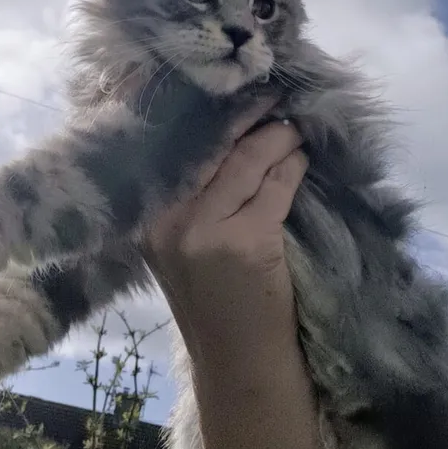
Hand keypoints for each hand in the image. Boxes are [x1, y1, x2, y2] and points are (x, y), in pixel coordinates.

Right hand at [145, 102, 307, 367]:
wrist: (239, 365)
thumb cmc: (216, 302)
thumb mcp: (183, 246)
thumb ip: (190, 196)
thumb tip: (220, 128)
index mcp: (145, 218)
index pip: (167, 144)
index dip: (197, 109)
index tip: (222, 83)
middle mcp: (166, 220)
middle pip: (208, 144)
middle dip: (243, 113)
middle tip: (270, 91)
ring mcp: (205, 232)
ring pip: (245, 159)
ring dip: (276, 136)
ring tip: (293, 124)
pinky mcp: (247, 243)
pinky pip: (275, 186)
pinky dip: (293, 166)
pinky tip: (302, 158)